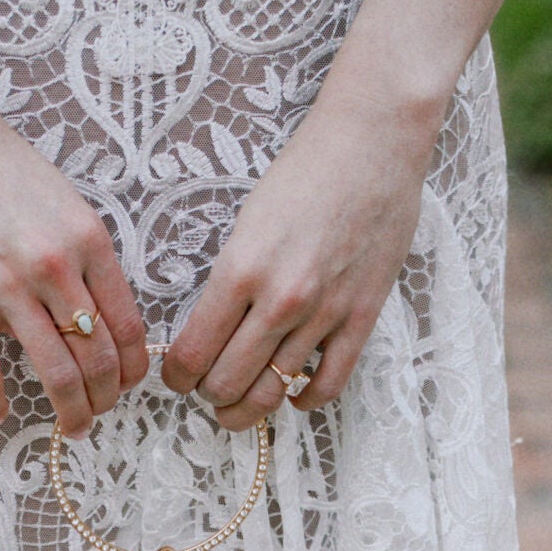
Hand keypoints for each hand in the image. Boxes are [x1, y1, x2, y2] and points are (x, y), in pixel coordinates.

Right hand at [0, 80, 148, 435]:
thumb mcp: (59, 200)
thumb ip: (80, 253)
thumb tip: (92, 309)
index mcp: (88, 240)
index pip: (127, 326)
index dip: (132, 369)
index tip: (126, 387)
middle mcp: (55, 265)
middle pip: (98, 358)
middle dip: (106, 399)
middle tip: (98, 416)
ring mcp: (7, 284)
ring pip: (57, 372)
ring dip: (70, 413)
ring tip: (72, 428)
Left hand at [161, 87, 441, 429]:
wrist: (374, 141)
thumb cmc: (305, 170)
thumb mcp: (246, 223)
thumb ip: (229, 279)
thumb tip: (209, 330)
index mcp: (240, 271)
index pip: (192, 354)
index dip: (177, 377)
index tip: (177, 376)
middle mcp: (280, 300)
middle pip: (227, 383)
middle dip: (208, 395)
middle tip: (206, 390)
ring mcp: (324, 313)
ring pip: (272, 392)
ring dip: (247, 408)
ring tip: (237, 405)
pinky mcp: (361, 317)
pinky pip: (328, 384)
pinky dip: (304, 401)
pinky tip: (292, 394)